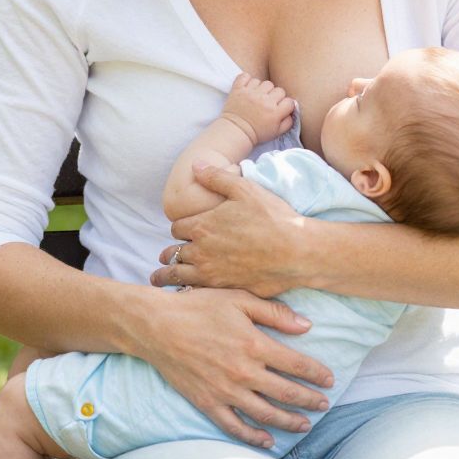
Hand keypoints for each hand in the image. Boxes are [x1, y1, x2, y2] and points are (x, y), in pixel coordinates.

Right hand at [131, 286, 332, 447]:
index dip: (317, 374)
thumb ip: (273, 313)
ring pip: (266, 414)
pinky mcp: (208, 402)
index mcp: (254, 344)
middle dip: (309, 400)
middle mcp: (244, 372)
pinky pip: (235, 426)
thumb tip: (306, 326)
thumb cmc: (198, 307)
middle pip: (287, 393)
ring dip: (289, 422)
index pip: (297, 365)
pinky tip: (267, 440)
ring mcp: (225, 391)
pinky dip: (253, 436)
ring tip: (304, 425)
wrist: (157, 326)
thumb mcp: (237, 299)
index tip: (329, 379)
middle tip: (323, 404)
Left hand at [151, 165, 310, 298]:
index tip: (186, 231)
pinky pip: (198, 292)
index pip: (176, 229)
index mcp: (201, 226)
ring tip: (161, 277)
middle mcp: (201, 252)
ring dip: (170, 274)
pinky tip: (190, 291)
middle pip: (173, 254)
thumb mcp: (244, 189)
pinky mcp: (225, 289)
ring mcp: (212, 274)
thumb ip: (216, 177)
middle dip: (171, 252)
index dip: (181, 228)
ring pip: (179, 276)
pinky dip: (190, 291)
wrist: (297, 252)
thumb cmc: (272, 218)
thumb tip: (195, 166)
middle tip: (168, 256)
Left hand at [221, 73, 295, 145]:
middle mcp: (264, 100)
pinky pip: (246, 76)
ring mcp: (251, 93)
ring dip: (263, 88)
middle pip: (278, 89)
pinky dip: (247, 80)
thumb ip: (288, 122)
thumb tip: (293, 110)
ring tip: (258, 96)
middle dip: (276, 96)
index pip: (289, 101)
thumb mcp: (277, 133)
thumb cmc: (256, 133)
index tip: (280, 108)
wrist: (235, 131)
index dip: (286, 105)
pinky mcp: (238, 89)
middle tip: (269, 103)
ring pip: (264, 82)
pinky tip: (248, 88)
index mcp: (275, 112)